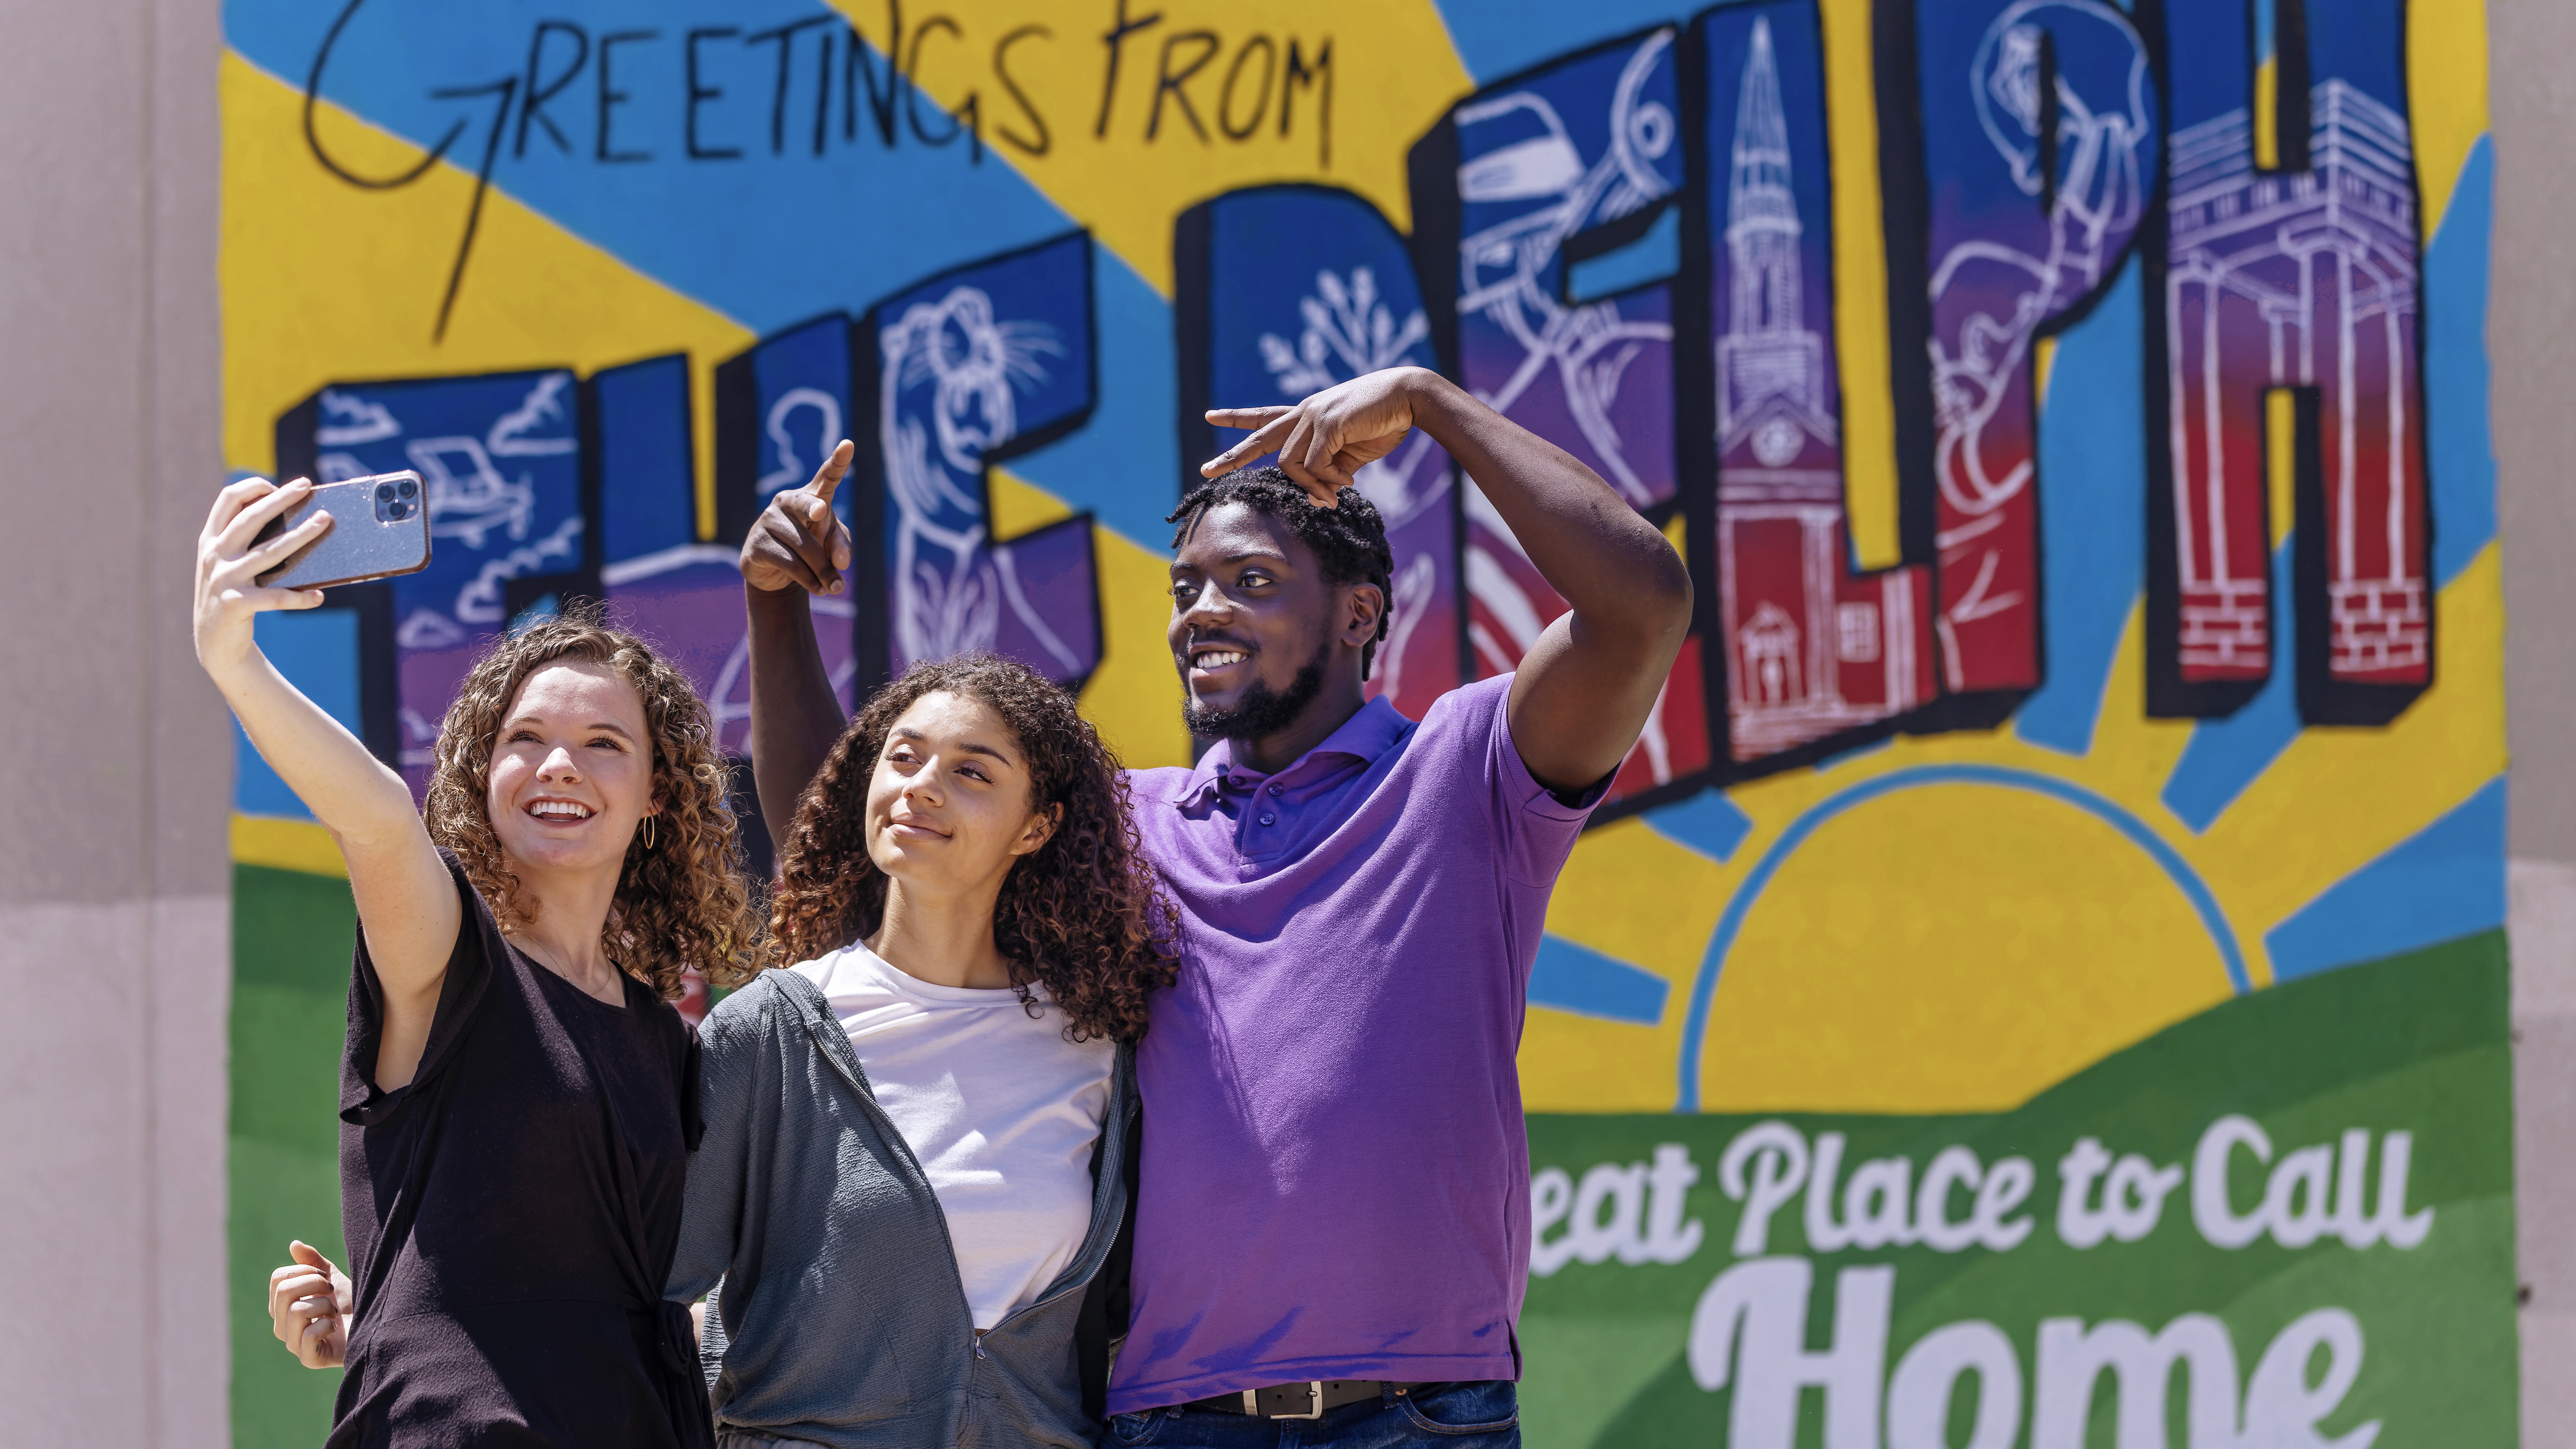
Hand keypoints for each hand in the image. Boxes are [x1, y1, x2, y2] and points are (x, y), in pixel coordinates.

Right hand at [194, 478, 329, 673]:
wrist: (213, 642)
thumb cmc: (232, 595)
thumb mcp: (229, 565)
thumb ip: (246, 542)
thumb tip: (292, 521)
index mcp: (211, 541)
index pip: (227, 500)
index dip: (251, 487)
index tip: (275, 485)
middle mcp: (215, 555)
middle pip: (251, 518)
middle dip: (280, 499)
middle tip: (306, 485)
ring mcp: (224, 579)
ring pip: (270, 552)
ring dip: (301, 535)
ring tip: (324, 522)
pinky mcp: (236, 603)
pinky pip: (276, 597)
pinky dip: (300, 597)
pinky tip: (318, 597)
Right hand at [268, 1240, 351, 1369]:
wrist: (372, 1325)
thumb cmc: (348, 1303)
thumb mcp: (331, 1278)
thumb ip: (313, 1262)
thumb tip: (294, 1244)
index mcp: (282, 1306)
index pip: (278, 1279)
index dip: (304, 1271)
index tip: (324, 1277)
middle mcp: (282, 1326)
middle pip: (284, 1292)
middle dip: (314, 1284)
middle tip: (331, 1292)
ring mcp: (293, 1344)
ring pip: (295, 1312)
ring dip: (324, 1305)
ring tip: (334, 1312)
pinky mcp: (309, 1359)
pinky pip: (308, 1335)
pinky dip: (327, 1325)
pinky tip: (335, 1327)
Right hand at [740, 440, 854, 594]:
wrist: (777, 574)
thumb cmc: (810, 549)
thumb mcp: (831, 547)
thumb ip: (841, 547)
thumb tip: (839, 562)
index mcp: (811, 496)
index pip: (826, 477)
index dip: (838, 461)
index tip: (849, 444)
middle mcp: (787, 502)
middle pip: (806, 503)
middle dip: (814, 507)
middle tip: (821, 512)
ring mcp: (768, 521)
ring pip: (804, 546)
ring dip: (824, 572)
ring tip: (835, 587)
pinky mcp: (756, 544)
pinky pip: (789, 563)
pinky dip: (809, 579)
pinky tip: (818, 588)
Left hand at [1201, 366, 1440, 506]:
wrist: (1408, 397)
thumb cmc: (1383, 422)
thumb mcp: (1350, 452)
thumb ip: (1329, 469)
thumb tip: (1319, 497)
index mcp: (1307, 414)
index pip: (1265, 416)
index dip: (1237, 419)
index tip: (1211, 416)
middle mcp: (1304, 412)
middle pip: (1259, 436)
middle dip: (1232, 455)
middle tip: (1205, 470)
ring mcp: (1313, 415)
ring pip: (1289, 463)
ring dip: (1312, 484)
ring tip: (1336, 491)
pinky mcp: (1326, 423)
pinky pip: (1314, 465)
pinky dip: (1328, 479)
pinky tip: (1348, 478)